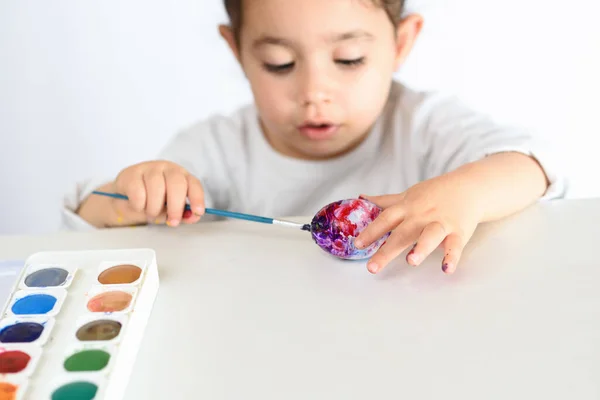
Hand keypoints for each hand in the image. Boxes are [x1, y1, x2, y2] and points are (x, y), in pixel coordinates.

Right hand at [112, 160, 204, 226]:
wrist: (125, 199)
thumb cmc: (152, 202)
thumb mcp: (170, 210)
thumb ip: (183, 214)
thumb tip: (193, 217)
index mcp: (181, 176)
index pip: (193, 184)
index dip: (197, 198)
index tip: (197, 212)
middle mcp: (167, 169)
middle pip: (177, 183)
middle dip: (176, 206)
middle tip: (172, 221)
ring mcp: (149, 168)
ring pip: (156, 186)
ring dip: (155, 207)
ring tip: (151, 214)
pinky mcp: (131, 173)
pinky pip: (138, 191)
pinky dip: (139, 204)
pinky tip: (139, 206)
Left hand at [354, 174, 481, 274]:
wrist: (469, 187)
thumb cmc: (435, 193)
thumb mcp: (408, 195)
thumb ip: (385, 201)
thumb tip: (361, 198)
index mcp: (408, 208)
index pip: (386, 219)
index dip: (371, 231)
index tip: (357, 244)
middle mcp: (422, 216)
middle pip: (402, 233)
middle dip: (387, 250)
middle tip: (372, 267)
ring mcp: (441, 223)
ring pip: (430, 235)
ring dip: (422, 248)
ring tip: (411, 262)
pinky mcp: (459, 231)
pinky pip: (455, 245)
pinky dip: (451, 257)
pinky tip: (446, 269)